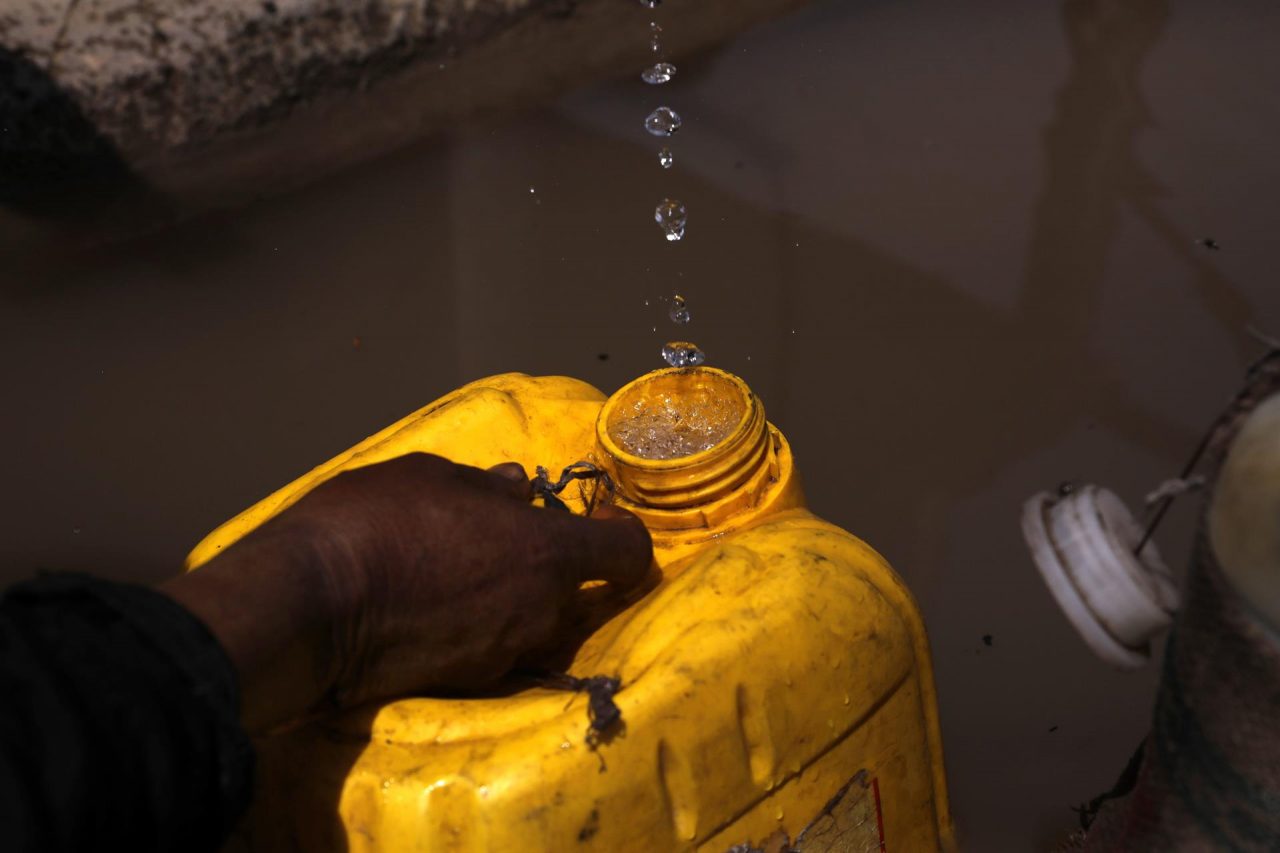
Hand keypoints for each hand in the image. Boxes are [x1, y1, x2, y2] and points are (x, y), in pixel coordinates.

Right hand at [162, 453, 652, 732]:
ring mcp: (505, 654)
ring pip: (531, 618)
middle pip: (573, 588)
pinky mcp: (466, 683)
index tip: (603, 522)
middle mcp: (541, 611)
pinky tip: (431, 603)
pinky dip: (477, 623)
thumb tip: (517, 487)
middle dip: (548, 563)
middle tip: (497, 538)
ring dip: (510, 594)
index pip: (626, 553)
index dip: (623, 535)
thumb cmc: (375, 522)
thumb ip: (485, 486)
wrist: (309, 607)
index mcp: (547, 553)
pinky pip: (492, 644)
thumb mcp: (429, 476)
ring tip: (453, 569)